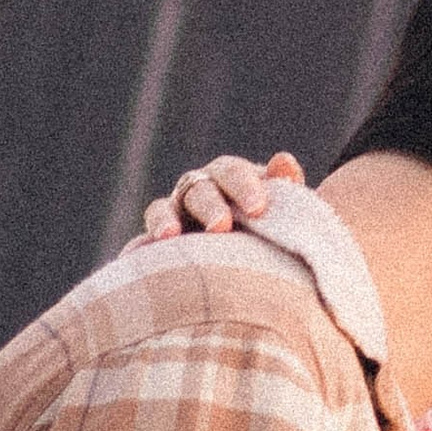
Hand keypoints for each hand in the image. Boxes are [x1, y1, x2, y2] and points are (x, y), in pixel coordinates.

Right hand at [142, 151, 303, 241]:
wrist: (251, 268)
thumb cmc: (274, 234)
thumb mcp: (287, 213)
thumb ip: (289, 190)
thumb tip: (284, 162)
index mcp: (231, 178)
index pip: (233, 172)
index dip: (244, 186)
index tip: (259, 209)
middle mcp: (200, 190)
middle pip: (200, 189)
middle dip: (210, 207)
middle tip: (221, 227)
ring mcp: (176, 213)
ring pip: (165, 208)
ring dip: (166, 220)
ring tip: (170, 236)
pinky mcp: (158, 241)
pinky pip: (144, 236)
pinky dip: (143, 241)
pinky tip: (142, 253)